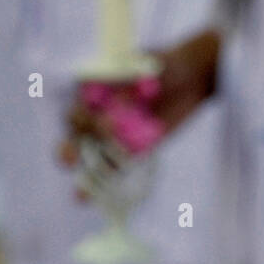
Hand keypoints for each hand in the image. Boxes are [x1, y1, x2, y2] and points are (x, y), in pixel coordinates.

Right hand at [58, 31, 220, 175]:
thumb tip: (122, 107)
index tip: (102, 124)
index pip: (77, 106)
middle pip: (75, 133)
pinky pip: (114, 168)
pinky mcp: (132, 150)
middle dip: (71, 147)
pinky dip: (104, 182)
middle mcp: (96, 112)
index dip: (82, 117)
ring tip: (81, 190)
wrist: (192, 77)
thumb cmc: (166, 65)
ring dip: (83, 172)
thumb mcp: (151, 69)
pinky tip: (91, 198)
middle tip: (73, 158)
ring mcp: (112, 133)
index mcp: (93, 88)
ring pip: (89, 155)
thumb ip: (133, 84)